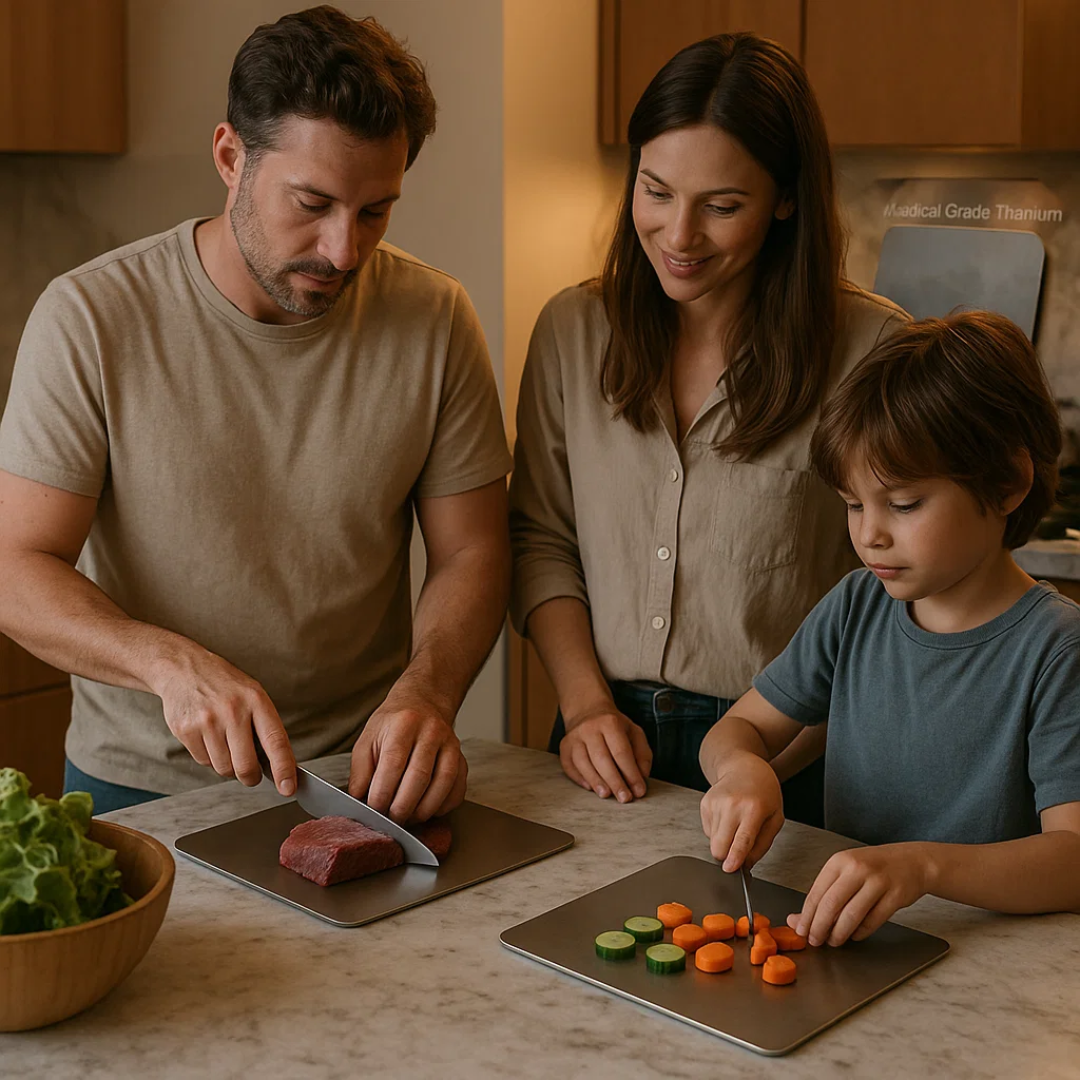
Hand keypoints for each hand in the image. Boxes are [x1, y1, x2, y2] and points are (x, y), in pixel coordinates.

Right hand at [154, 646, 295, 795]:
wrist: (185, 669)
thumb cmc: (227, 687)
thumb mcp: (254, 695)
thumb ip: (265, 727)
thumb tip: (278, 767)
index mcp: (256, 700)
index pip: (275, 741)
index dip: (284, 768)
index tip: (288, 789)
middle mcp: (232, 710)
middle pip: (245, 765)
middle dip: (251, 777)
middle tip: (252, 774)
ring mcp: (207, 721)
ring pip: (224, 768)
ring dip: (229, 765)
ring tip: (226, 743)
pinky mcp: (186, 730)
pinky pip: (204, 762)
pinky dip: (210, 757)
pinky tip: (209, 737)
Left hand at [348, 691, 466, 822]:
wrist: (422, 704)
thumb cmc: (394, 724)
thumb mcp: (368, 738)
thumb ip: (361, 769)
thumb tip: (359, 799)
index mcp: (404, 724)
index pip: (393, 763)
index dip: (383, 792)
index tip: (374, 809)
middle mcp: (431, 731)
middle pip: (419, 776)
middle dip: (402, 806)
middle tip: (390, 819)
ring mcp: (451, 745)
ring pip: (443, 783)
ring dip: (424, 809)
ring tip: (408, 818)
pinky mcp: (462, 759)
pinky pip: (458, 789)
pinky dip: (443, 806)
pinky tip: (428, 810)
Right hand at [558, 700, 651, 801]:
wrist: (588, 711)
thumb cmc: (614, 726)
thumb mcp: (634, 732)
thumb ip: (642, 754)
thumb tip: (642, 777)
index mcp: (610, 722)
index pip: (621, 752)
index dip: (631, 774)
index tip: (639, 791)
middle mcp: (589, 728)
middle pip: (602, 759)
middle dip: (614, 781)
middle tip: (624, 798)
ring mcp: (574, 737)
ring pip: (583, 763)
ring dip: (596, 782)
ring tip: (607, 795)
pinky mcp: (564, 746)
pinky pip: (569, 765)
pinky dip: (579, 778)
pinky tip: (590, 787)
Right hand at [699, 754, 783, 870]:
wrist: (744, 768)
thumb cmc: (764, 793)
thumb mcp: (775, 818)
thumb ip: (762, 844)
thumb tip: (746, 864)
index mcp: (753, 809)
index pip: (742, 839)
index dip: (734, 858)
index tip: (729, 869)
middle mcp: (731, 805)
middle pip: (719, 846)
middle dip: (727, 856)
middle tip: (738, 850)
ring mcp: (715, 803)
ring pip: (713, 841)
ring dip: (724, 841)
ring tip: (736, 824)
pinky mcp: (705, 804)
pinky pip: (708, 831)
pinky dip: (718, 830)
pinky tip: (728, 818)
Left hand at [788, 843, 932, 946]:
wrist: (911, 861)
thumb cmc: (873, 868)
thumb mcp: (845, 872)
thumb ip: (823, 894)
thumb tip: (796, 919)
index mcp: (839, 861)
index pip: (816, 893)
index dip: (807, 916)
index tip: (801, 931)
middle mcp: (857, 868)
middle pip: (831, 904)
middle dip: (820, 927)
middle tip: (815, 940)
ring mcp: (878, 882)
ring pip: (851, 915)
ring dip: (839, 933)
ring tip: (834, 941)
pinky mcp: (894, 896)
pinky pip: (872, 921)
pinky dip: (860, 932)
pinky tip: (855, 935)